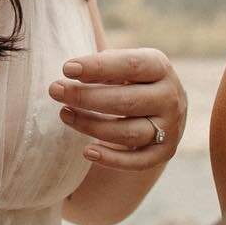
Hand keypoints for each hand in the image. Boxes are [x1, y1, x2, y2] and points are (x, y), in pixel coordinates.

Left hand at [49, 47, 185, 169]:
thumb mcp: (121, 63)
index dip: (98, 66)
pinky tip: (87, 152)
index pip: (131, 65)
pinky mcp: (164, 152)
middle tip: (54, 90)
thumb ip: (102, 63)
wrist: (162, 107)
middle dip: (85, 97)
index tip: (67, 68)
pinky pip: (137, 162)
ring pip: (128, 133)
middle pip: (126, 101)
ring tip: (64, 114)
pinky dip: (111, 159)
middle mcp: (171, 97)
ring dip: (91, 126)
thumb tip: (73, 70)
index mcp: (160, 67)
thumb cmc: (130, 79)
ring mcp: (170, 128)